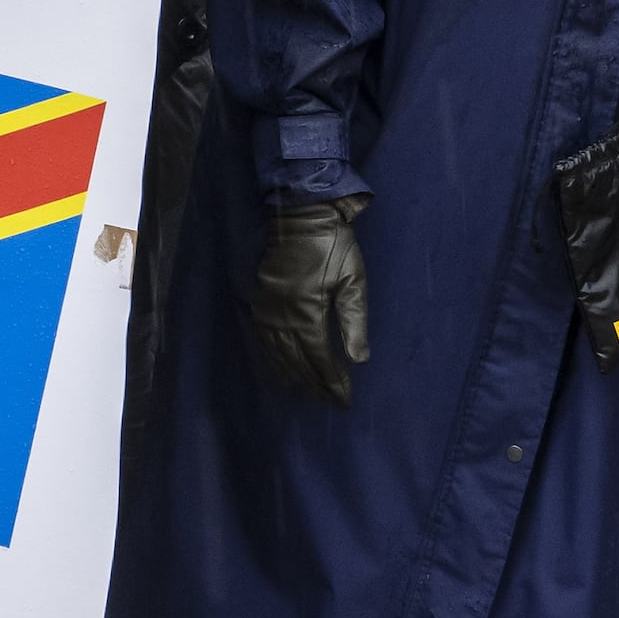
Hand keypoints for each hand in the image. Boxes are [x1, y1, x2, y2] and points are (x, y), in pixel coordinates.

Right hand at [247, 198, 370, 407]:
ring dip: (292, 377)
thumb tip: (359, 360)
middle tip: (328, 402)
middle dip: (314, 385)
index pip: (320, 359)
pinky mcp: (258, 302)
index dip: (332, 382)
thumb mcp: (353, 280)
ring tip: (305, 395)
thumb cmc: (333, 246)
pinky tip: (279, 370)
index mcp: (308, 312)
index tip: (344, 399)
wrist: (298, 215)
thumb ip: (355, 321)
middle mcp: (283, 317)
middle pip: (297, 362)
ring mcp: (267, 310)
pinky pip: (262, 340)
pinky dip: (271, 360)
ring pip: (277, 354)